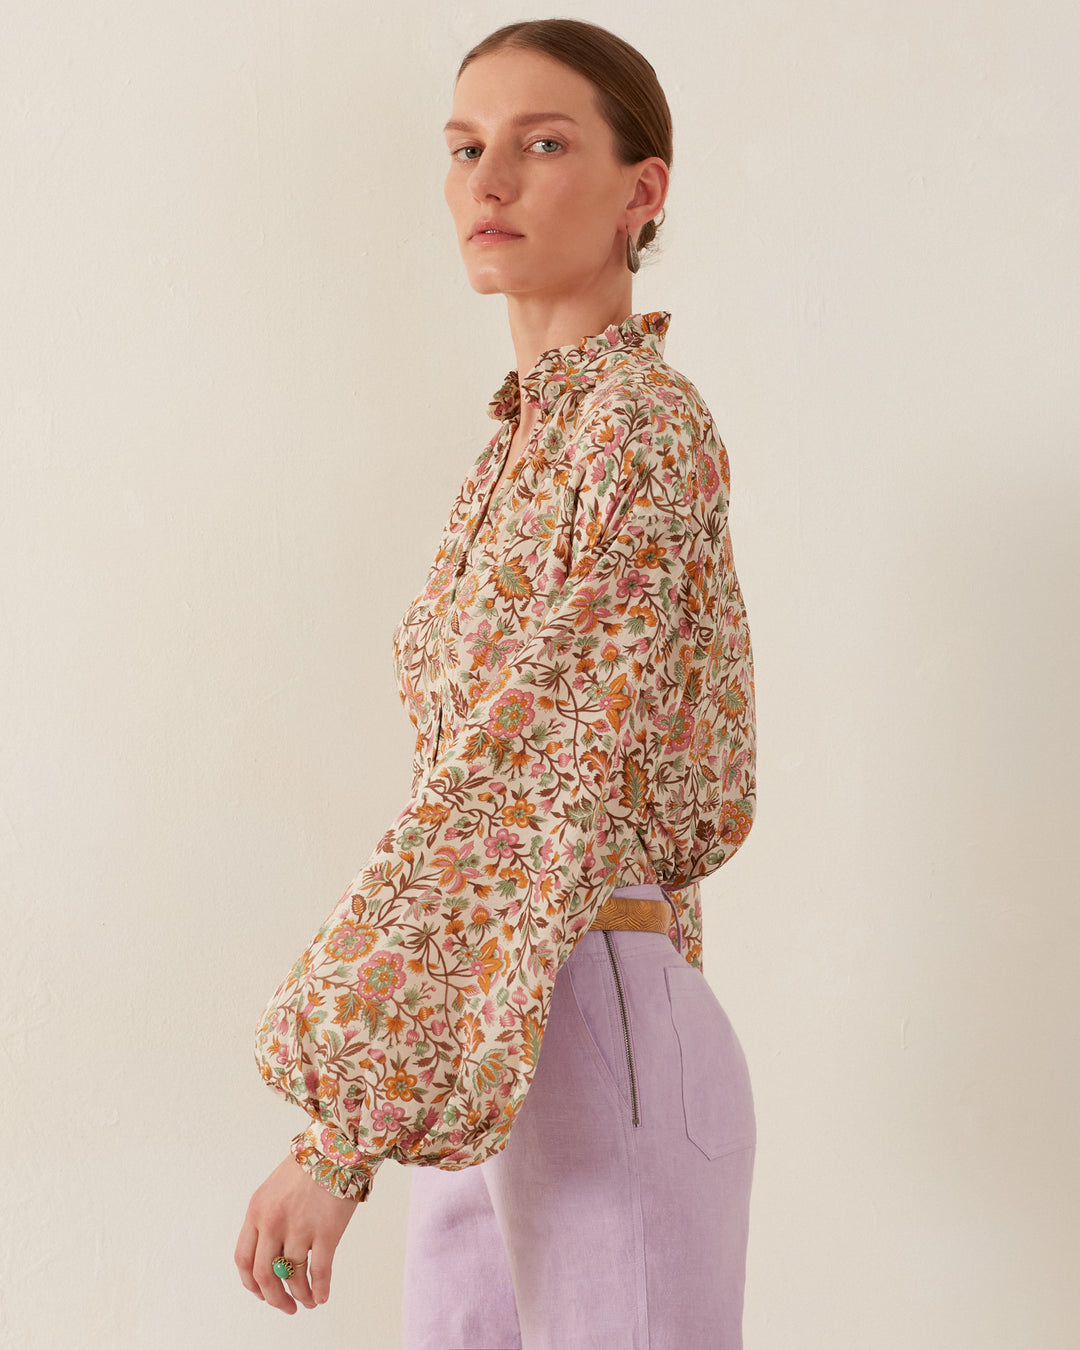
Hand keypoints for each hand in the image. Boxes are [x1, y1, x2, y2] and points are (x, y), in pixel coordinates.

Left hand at [235, 1153, 357, 1313]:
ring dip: (300, 1296)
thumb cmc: (309, 1165)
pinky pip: (319, 1272)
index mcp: (257, 1211)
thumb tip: (271, 1255)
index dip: (251, 1283)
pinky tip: (322, 1296)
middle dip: (274, 1298)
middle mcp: (273, 1222)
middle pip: (264, 1275)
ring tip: (308, 1301)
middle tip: (285, 1307)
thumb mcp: (274, 1189)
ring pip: (293, 1277)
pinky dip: (319, 1290)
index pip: (243, 1259)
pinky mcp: (326, 1232)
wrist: (338, 1145)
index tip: (262, 1293)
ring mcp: (299, 1228)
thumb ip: (267, 1219)